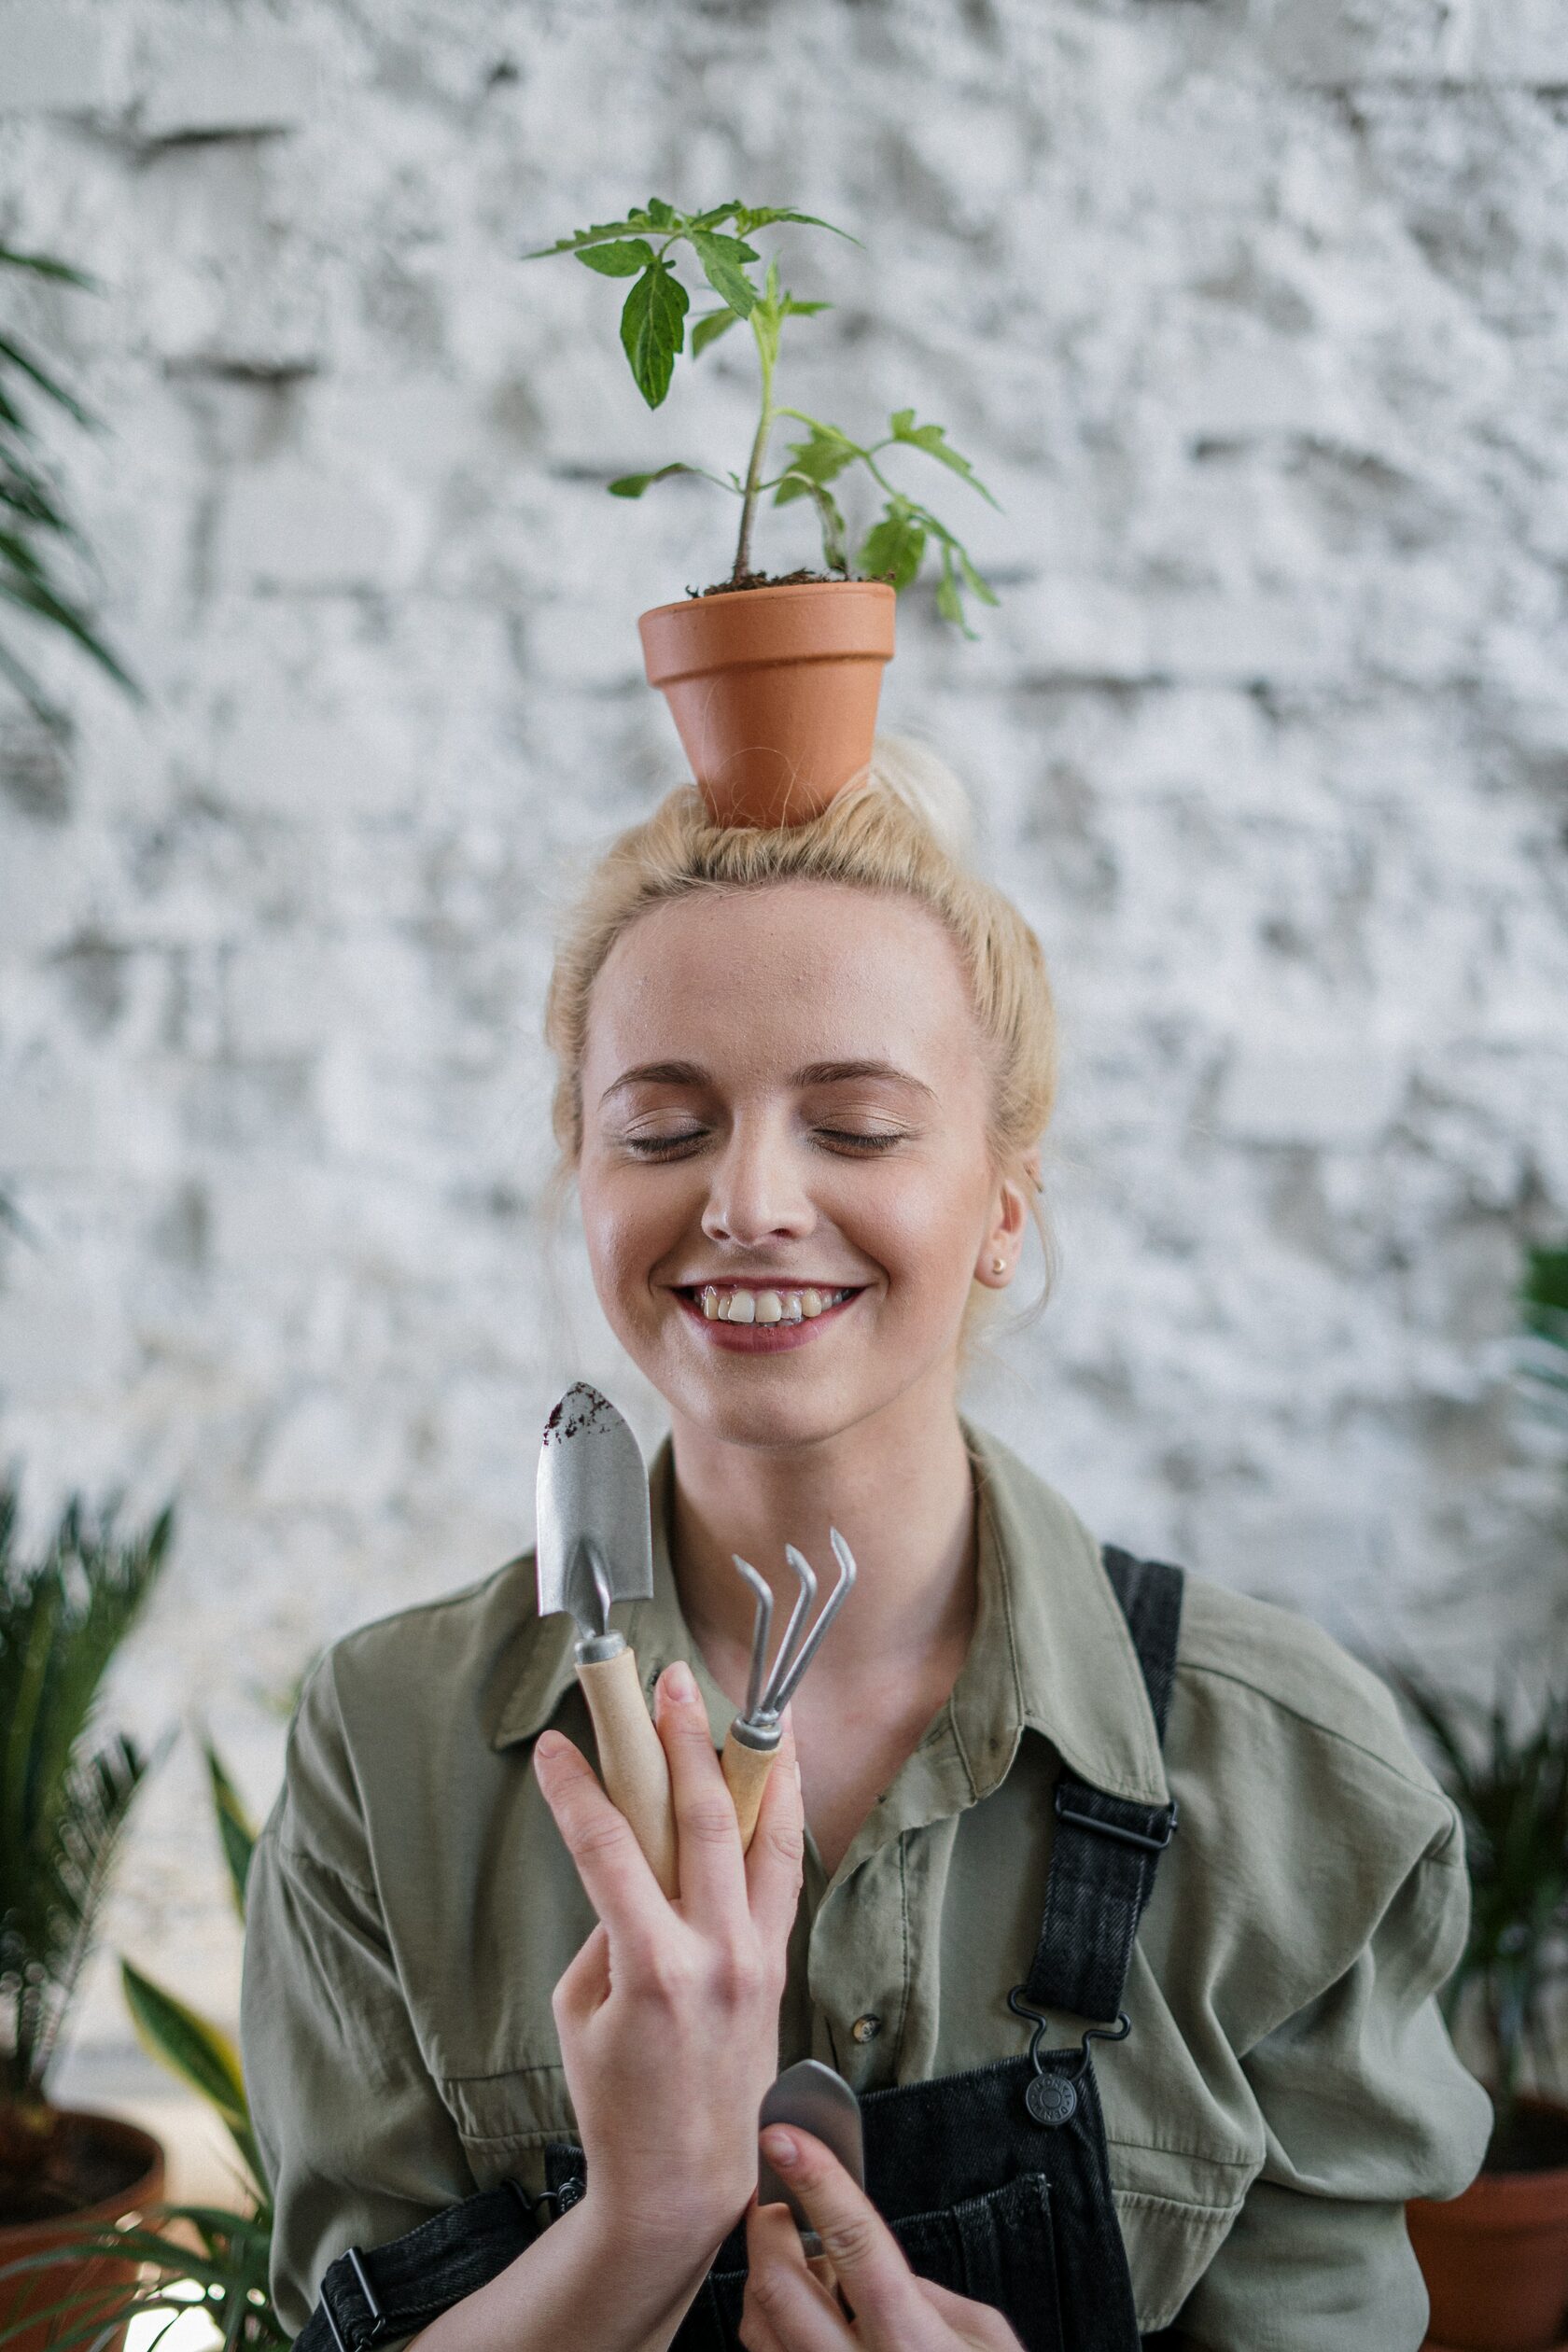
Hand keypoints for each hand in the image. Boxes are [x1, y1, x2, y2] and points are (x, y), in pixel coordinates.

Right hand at [534, 1660, 803, 2279]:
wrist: (683, 2181)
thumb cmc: (617, 2103)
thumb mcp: (581, 2011)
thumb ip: (606, 1926)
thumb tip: (629, 1860)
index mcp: (651, 1968)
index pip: (608, 1849)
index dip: (578, 1789)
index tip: (557, 1745)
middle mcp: (714, 1954)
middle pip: (699, 1819)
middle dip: (680, 1740)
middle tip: (664, 1683)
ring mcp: (755, 1957)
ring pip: (761, 1835)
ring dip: (750, 1762)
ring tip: (744, 1705)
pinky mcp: (775, 1965)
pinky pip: (782, 1872)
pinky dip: (781, 1814)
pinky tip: (781, 1772)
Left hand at [740, 2128, 1023, 2351]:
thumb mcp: (989, 2344)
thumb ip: (931, 2295)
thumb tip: (870, 2263)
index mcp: (918, 2346)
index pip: (858, 2243)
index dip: (819, 2181)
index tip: (785, 2135)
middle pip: (780, 2286)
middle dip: (767, 2229)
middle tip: (780, 2204)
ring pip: (757, 2329)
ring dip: (764, 2282)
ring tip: (799, 2268)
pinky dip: (769, 2332)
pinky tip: (802, 2322)